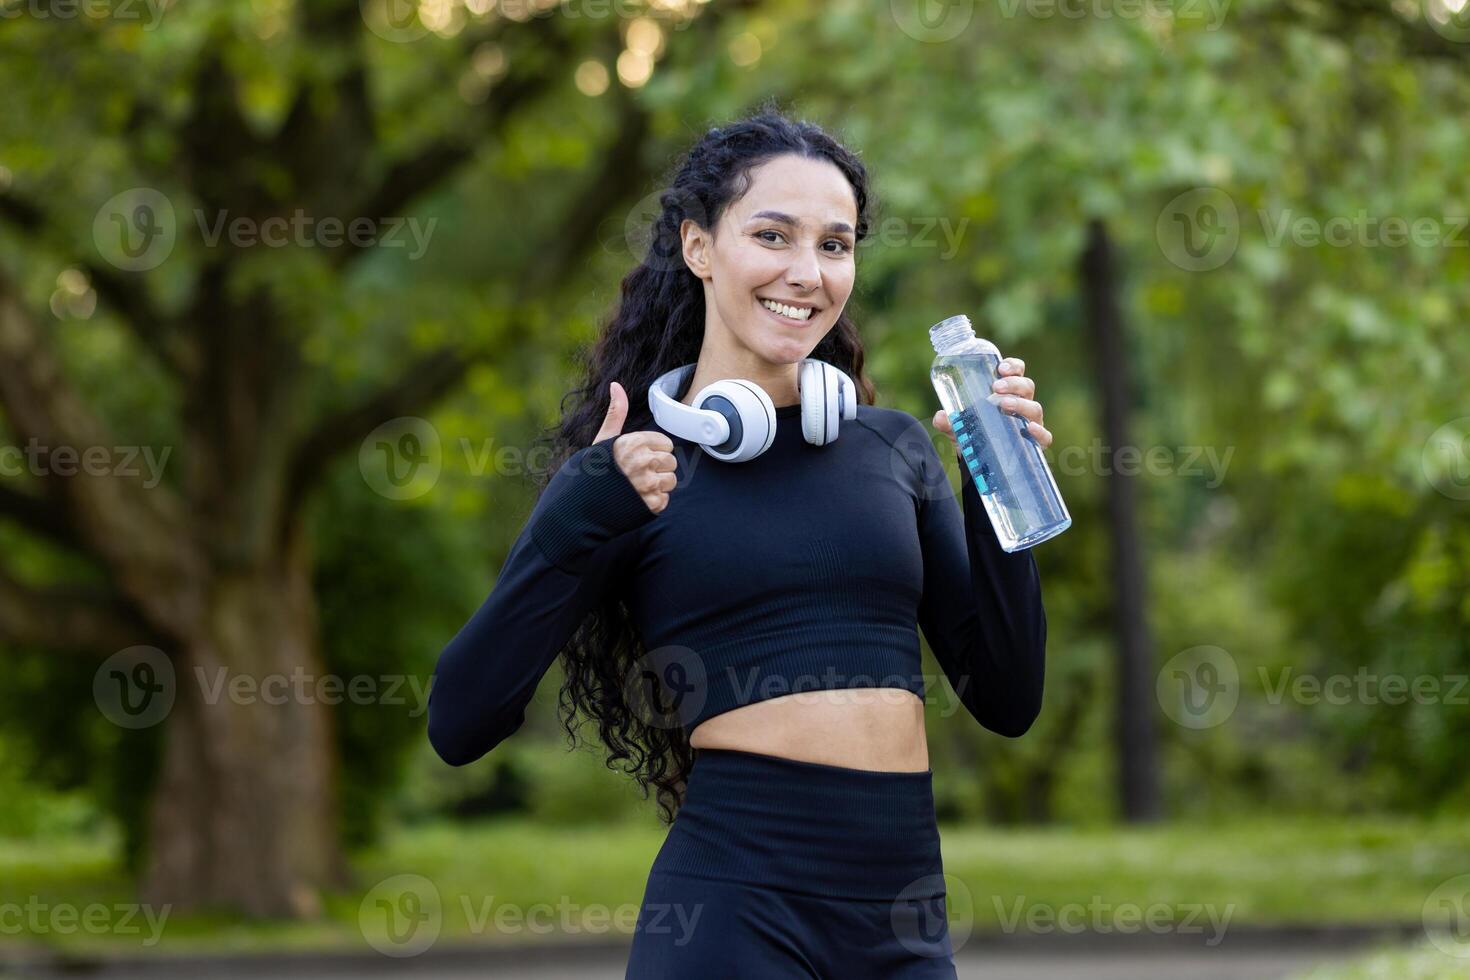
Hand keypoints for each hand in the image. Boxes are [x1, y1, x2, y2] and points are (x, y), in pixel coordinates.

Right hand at [594, 381, 678, 513]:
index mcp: (634, 442)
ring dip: (657, 486)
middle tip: (636, 474)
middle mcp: (642, 462)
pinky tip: (636, 500)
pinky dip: (653, 502)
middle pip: (671, 462)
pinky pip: (664, 500)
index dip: (653, 451)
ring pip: (670, 482)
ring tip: (636, 487)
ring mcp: (647, 485)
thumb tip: (615, 384)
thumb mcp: (603, 439)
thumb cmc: (592, 470)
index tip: (636, 458)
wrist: (580, 505)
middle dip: (657, 469)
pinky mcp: (650, 505)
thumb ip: (616, 412)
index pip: (666, 444)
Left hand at [930, 356, 1052, 450]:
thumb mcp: (959, 428)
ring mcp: (1031, 423)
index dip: (1013, 366)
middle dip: (1014, 384)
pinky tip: (1029, 428)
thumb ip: (949, 423)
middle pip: (1027, 386)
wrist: (982, 463)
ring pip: (1035, 408)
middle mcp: (1023, 405)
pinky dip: (1040, 432)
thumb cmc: (975, 436)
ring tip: (1004, 405)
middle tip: (996, 387)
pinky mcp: (1036, 443)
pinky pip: (1045, 436)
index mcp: (1008, 393)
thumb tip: (940, 417)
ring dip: (1020, 404)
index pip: (1017, 372)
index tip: (1000, 368)